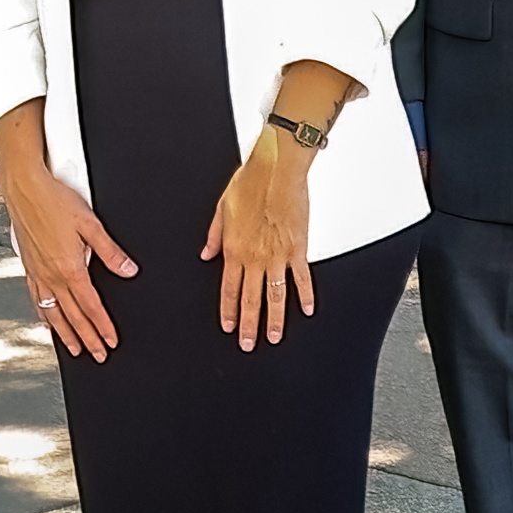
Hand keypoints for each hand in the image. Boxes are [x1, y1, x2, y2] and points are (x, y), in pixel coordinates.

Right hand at [0, 142, 134, 362]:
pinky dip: (44, 316)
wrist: (24, 188)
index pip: (91, 306)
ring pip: (53, 313)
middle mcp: (52, 275)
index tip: (110, 341)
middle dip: (88, 338)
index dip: (102, 326)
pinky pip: (37, 300)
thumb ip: (110, 251)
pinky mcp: (28, 266)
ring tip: (75, 348)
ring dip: (66, 334)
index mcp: (69, 268)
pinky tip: (47, 322)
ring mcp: (37, 273)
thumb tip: (129, 270)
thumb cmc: (54, 200)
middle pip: (73, 316)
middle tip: (98, 354)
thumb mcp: (90, 224)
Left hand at [205, 136, 319, 348]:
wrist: (276, 169)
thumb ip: (214, 235)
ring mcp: (279, 255)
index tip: (228, 327)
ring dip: (275, 319)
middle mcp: (256, 256)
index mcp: (235, 248)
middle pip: (251, 299)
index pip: (229, 289)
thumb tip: (206, 253)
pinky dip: (306, 295)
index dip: (228, 311)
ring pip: (276, 296)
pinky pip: (302, 278)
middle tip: (248, 344)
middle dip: (249, 325)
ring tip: (275, 336)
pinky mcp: (299, 248)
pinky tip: (307, 309)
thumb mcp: (221, 208)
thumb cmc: (250, 182)